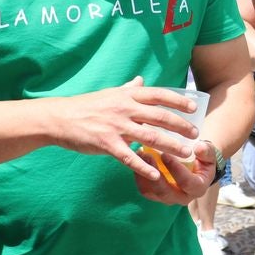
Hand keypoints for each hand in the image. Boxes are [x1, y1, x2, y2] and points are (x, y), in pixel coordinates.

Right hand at [49, 76, 201, 184]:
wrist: (59, 117)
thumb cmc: (86, 106)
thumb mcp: (110, 94)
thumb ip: (128, 89)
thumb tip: (141, 80)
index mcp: (127, 96)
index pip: (158, 95)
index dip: (178, 101)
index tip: (194, 108)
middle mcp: (125, 109)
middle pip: (160, 116)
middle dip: (181, 125)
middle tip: (196, 134)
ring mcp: (116, 126)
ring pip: (150, 137)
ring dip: (170, 146)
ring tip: (186, 153)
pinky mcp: (106, 143)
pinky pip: (129, 156)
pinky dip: (143, 166)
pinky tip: (155, 174)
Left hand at [132, 139, 213, 204]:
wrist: (195, 167)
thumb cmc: (203, 159)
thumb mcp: (209, 154)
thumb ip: (206, 151)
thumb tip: (198, 148)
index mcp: (198, 189)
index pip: (186, 183)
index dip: (175, 169)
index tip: (165, 154)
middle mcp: (182, 198)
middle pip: (166, 193)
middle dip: (156, 175)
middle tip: (149, 156)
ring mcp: (167, 198)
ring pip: (152, 193)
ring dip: (144, 176)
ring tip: (141, 156)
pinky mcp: (156, 196)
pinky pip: (144, 190)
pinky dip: (139, 177)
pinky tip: (137, 160)